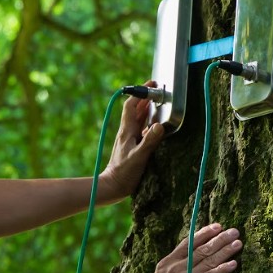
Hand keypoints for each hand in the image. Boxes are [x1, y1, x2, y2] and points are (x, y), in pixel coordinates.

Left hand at [98, 80, 164, 202]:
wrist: (112, 186)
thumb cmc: (124, 173)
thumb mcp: (139, 157)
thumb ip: (150, 141)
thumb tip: (159, 125)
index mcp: (127, 131)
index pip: (131, 105)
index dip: (140, 93)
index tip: (152, 86)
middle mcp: (127, 132)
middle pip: (135, 109)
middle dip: (145, 98)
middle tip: (157, 91)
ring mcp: (128, 139)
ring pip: (138, 119)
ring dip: (146, 109)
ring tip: (157, 103)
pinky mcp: (131, 146)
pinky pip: (140, 130)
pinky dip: (148, 123)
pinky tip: (155, 126)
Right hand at [135, 223, 241, 272]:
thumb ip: (171, 268)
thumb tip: (183, 261)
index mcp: (168, 261)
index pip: (189, 243)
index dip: (204, 233)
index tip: (217, 226)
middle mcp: (177, 266)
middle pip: (202, 248)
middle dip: (220, 239)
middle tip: (234, 231)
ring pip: (209, 260)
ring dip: (225, 251)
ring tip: (238, 243)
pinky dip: (223, 269)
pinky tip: (233, 264)